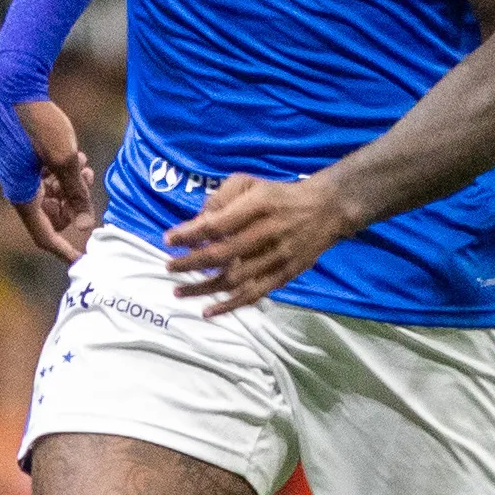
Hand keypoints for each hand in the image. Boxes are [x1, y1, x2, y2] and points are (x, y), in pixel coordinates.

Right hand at [10, 98, 100, 261]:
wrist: (15, 86)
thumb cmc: (38, 122)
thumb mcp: (66, 159)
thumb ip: (77, 194)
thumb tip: (87, 226)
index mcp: (21, 194)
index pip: (44, 236)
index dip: (65, 250)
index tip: (84, 262)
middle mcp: (17, 188)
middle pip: (52, 216)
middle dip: (74, 205)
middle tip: (87, 182)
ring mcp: (19, 174)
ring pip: (52, 196)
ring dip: (71, 187)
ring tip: (85, 165)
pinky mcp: (23, 161)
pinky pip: (46, 180)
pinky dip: (62, 174)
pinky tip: (77, 156)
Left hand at [163, 170, 361, 314]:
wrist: (326, 210)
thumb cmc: (279, 195)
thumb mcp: (250, 183)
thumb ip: (222, 198)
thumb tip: (196, 223)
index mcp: (258, 205)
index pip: (217, 224)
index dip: (189, 234)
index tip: (169, 240)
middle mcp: (267, 232)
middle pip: (222, 254)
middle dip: (190, 263)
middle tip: (168, 266)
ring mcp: (277, 257)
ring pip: (234, 279)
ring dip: (203, 288)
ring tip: (178, 291)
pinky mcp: (285, 275)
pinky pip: (253, 294)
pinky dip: (229, 305)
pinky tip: (208, 311)